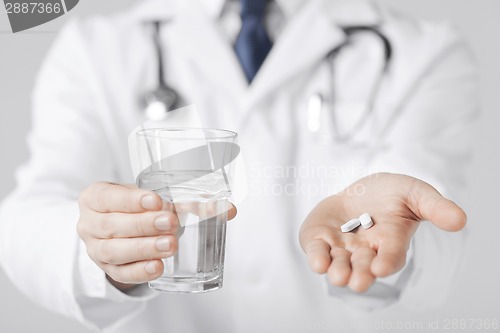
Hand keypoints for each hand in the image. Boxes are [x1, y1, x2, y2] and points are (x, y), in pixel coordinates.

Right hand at [77, 182, 236, 290]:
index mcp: (95, 197)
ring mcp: (95, 249)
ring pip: (115, 251)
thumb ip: (188, 201)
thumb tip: (230, 210)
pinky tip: (158, 268)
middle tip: (171, 223)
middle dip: (143, 225)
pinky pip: (121, 273)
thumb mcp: (152, 198)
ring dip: (144, 248)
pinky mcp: (108, 269)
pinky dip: (140, 271)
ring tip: (170, 246)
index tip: (157, 201)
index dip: (131, 200)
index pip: (108, 196)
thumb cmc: (137, 207)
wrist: (117, 226)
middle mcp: (89, 223)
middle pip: (112, 226)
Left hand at [299, 173, 465, 292]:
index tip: (381, 268)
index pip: (391, 256)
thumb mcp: (415, 193)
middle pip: (363, 266)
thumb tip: (460, 220)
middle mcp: (365, 250)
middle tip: (357, 282)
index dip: (387, 262)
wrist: (360, 191)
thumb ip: (434, 206)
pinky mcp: (320, 239)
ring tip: (337, 276)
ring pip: (339, 263)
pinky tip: (318, 262)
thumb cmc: (391, 195)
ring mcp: (341, 247)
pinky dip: (317, 256)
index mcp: (390, 242)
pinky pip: (317, 250)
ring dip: (338, 270)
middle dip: (361, 274)